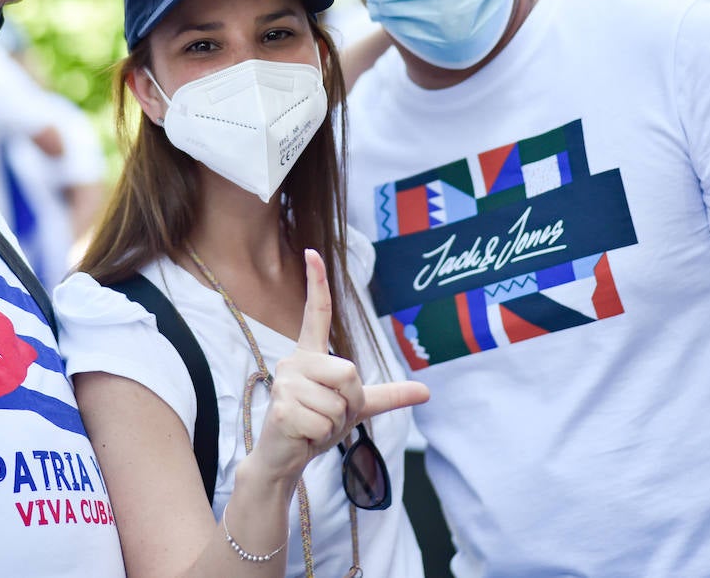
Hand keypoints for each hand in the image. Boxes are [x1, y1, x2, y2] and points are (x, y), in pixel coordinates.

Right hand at [251, 249, 428, 482]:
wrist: (283, 458)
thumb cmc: (315, 426)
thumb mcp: (355, 409)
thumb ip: (387, 396)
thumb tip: (427, 392)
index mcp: (310, 356)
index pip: (315, 313)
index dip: (317, 283)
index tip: (312, 252)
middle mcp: (294, 362)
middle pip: (349, 372)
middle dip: (350, 403)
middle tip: (327, 415)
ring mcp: (285, 383)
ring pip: (338, 402)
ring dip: (335, 424)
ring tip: (313, 425)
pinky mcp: (282, 408)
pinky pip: (324, 422)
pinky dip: (321, 437)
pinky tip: (303, 435)